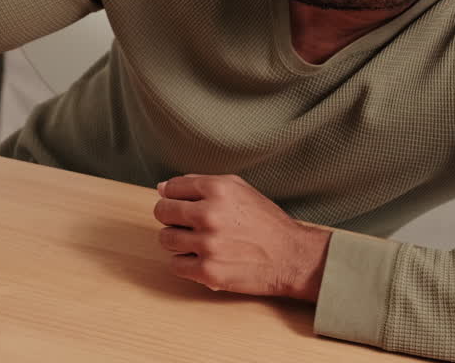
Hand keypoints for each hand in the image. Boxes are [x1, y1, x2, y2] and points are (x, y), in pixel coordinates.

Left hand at [153, 174, 330, 301]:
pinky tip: (200, 259)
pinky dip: (184, 263)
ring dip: (176, 241)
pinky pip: (175, 265)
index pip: (170, 188)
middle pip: (162, 212)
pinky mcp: (208, 271)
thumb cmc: (265, 222)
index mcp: (217, 189)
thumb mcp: (238, 189)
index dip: (172, 196)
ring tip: (196, 242)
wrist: (292, 257)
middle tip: (186, 224)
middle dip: (171, 217)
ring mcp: (208, 244)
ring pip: (166, 239)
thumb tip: (162, 188)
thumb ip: (200, 183)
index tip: (181, 204)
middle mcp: (210, 214)